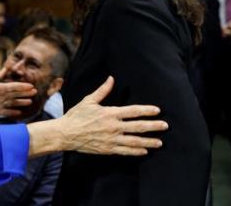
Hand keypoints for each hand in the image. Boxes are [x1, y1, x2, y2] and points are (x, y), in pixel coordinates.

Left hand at [0, 67, 35, 117]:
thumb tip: (5, 68)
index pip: (13, 87)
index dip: (22, 87)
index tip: (31, 86)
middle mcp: (0, 95)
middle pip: (15, 94)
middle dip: (25, 93)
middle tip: (35, 92)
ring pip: (13, 103)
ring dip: (21, 102)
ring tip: (30, 102)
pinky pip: (7, 112)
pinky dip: (13, 112)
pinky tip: (20, 112)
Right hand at [28, 76, 166, 156]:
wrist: (65, 134)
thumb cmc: (76, 116)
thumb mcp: (89, 100)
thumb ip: (102, 91)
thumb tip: (111, 79)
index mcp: (110, 113)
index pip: (133, 111)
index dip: (147, 110)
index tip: (158, 111)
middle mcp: (113, 127)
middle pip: (138, 127)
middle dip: (153, 126)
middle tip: (165, 126)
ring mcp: (111, 139)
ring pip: (134, 141)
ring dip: (148, 141)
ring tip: (160, 142)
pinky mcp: (108, 149)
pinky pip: (125, 151)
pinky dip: (136, 151)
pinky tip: (144, 151)